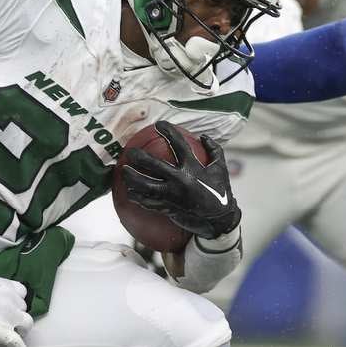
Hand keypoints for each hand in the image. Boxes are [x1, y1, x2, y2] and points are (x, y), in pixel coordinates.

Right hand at [0, 275, 32, 346]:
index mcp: (3, 286)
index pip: (21, 291)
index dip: (16, 300)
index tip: (11, 306)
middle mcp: (9, 298)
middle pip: (23, 308)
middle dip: (16, 315)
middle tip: (8, 321)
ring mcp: (8, 316)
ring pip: (27, 323)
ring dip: (21, 328)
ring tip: (13, 333)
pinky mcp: (2, 332)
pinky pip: (17, 342)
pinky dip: (18, 346)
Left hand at [122, 121, 240, 238]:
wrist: (219, 221)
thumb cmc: (220, 192)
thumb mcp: (221, 169)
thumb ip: (214, 150)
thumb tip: (204, 136)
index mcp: (194, 167)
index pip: (179, 144)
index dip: (168, 132)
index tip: (159, 124)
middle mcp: (181, 179)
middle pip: (154, 165)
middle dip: (139, 156)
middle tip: (130, 152)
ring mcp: (173, 195)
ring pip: (145, 185)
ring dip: (132, 178)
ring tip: (124, 171)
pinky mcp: (168, 208)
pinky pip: (148, 202)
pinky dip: (137, 196)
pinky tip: (129, 192)